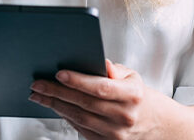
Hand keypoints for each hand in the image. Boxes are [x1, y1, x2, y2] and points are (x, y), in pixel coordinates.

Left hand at [29, 59, 159, 139]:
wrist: (155, 125)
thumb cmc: (139, 97)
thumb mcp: (133, 77)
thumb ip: (114, 70)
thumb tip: (99, 61)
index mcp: (132, 95)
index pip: (100, 87)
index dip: (78, 80)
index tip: (59, 73)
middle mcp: (124, 116)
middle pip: (85, 104)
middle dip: (58, 93)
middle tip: (38, 84)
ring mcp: (115, 134)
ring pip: (79, 118)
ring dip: (56, 106)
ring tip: (40, 95)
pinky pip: (81, 130)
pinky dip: (66, 117)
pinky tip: (56, 107)